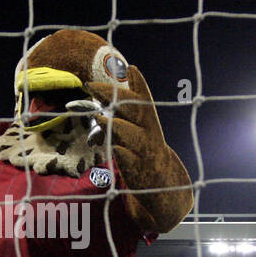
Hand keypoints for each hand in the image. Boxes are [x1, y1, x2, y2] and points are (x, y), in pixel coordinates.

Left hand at [82, 65, 165, 180]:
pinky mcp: (139, 172)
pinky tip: (115, 148)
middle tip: (91, 85)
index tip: (132, 68)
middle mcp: (150, 136)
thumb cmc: (144, 155)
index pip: (144, 101)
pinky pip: (131, 161)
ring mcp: (145, 154)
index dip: (140, 85)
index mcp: (149, 125)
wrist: (164, 188)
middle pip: (135, 112)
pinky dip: (123, 154)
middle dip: (113, 97)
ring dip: (116, 125)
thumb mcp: (138, 134)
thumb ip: (126, 115)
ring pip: (133, 135)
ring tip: (98, 117)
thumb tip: (110, 93)